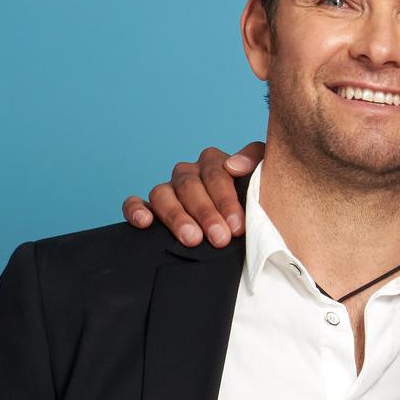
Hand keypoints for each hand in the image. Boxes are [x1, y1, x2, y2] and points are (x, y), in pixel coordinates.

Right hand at [123, 142, 260, 247]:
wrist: (247, 228)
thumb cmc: (257, 202)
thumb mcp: (265, 178)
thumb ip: (255, 161)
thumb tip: (234, 165)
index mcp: (214, 163)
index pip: (216, 173)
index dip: (226, 200)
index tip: (237, 226)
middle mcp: (189, 173)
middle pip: (190, 185)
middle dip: (206, 213)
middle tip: (219, 238)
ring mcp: (168, 190)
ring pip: (162, 193)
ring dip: (176, 216)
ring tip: (192, 239)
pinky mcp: (150, 207)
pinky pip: (134, 202)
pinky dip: (135, 209)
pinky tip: (144, 222)